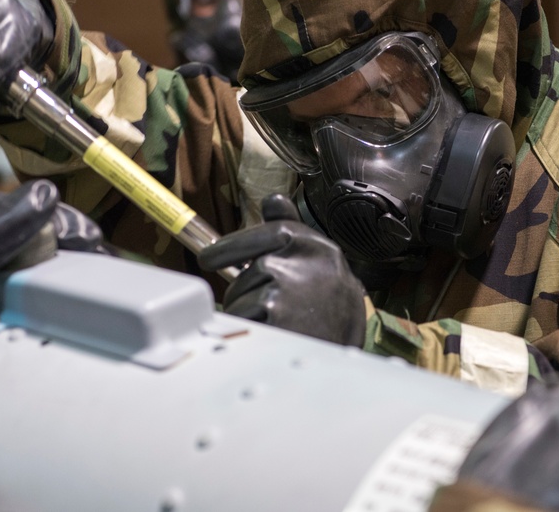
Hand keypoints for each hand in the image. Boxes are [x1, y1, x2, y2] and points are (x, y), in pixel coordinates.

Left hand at [197, 194, 366, 345]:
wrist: (349, 359)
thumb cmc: (333, 312)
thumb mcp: (323, 267)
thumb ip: (294, 231)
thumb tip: (272, 200)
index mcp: (318, 246)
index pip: (271, 232)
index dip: (234, 245)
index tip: (209, 258)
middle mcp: (304, 259)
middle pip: (252, 268)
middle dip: (247, 289)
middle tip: (265, 309)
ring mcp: (288, 283)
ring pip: (242, 293)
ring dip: (248, 310)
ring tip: (280, 324)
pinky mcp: (273, 310)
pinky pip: (241, 314)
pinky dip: (249, 327)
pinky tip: (275, 335)